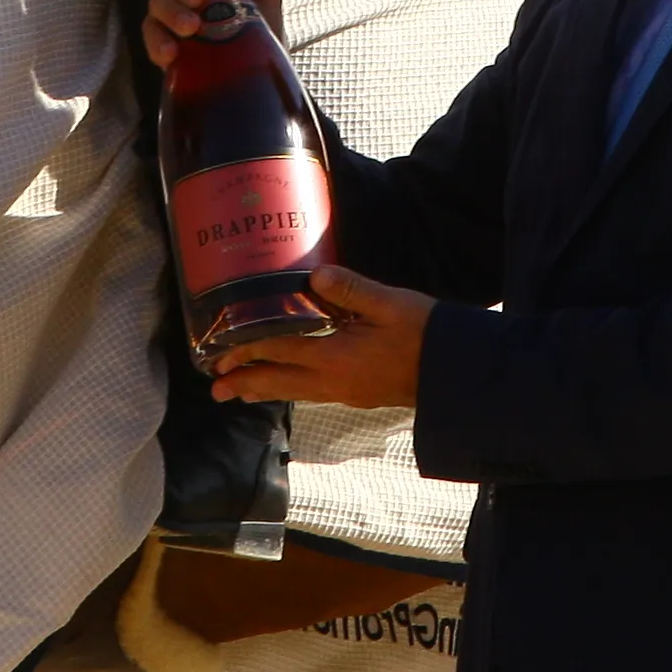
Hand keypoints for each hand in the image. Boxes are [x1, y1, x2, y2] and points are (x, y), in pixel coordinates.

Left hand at [208, 266, 430, 409]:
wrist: (455, 374)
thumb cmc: (426, 335)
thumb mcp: (391, 304)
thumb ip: (352, 290)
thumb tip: (314, 276)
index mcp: (336, 356)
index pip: (280, 350)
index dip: (248, 350)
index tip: (220, 352)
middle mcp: (334, 380)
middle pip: (279, 381)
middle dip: (245, 382)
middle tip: (215, 387)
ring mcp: (345, 391)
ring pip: (294, 392)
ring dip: (265, 389)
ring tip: (240, 392)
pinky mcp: (357, 394)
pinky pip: (312, 394)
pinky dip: (290, 389)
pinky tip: (289, 385)